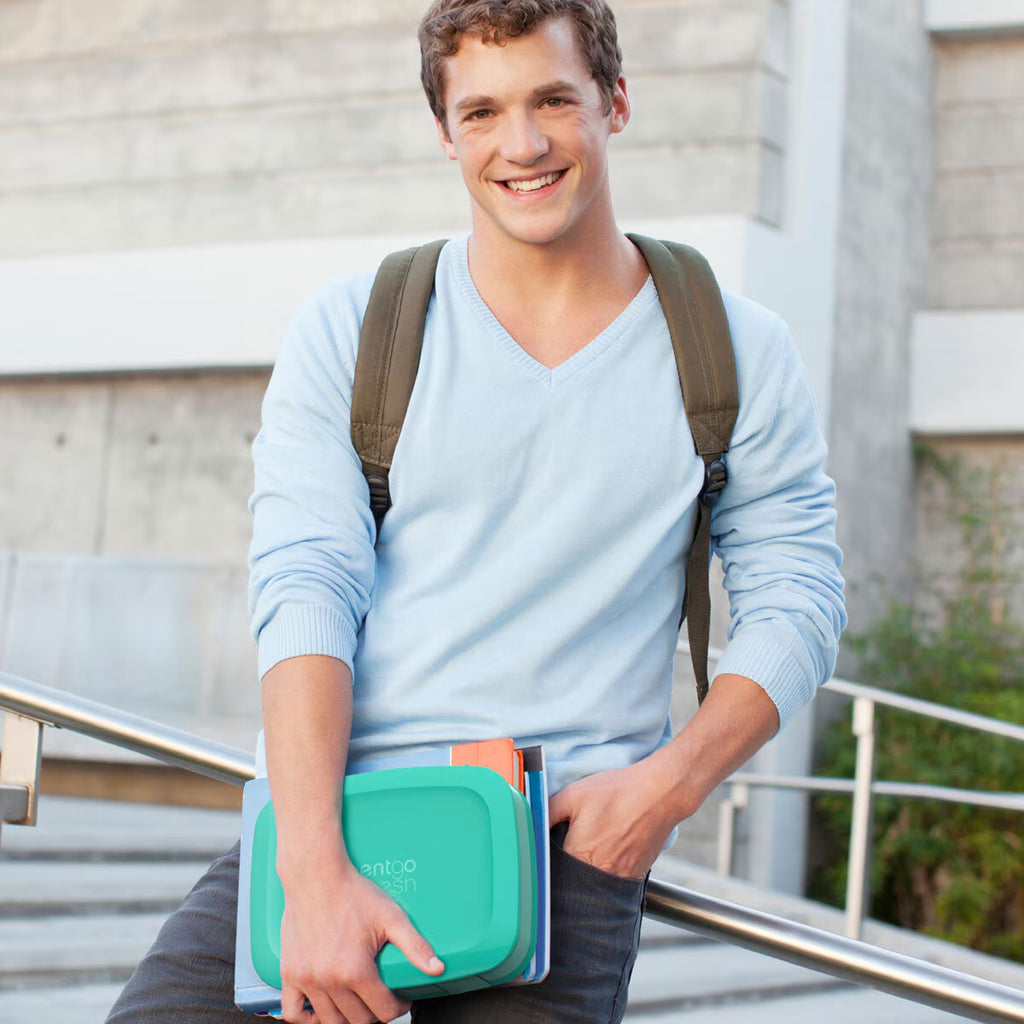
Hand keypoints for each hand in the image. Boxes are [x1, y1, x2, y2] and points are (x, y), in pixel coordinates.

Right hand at [278, 852, 443, 1023]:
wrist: (316, 876)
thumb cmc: (353, 893)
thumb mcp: (391, 916)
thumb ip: (415, 946)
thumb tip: (438, 968)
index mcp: (356, 970)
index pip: (383, 1011)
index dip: (398, 1007)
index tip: (401, 998)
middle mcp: (329, 981)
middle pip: (358, 1021)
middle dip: (375, 1013)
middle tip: (381, 998)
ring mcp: (306, 980)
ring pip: (330, 1022)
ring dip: (348, 1017)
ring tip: (358, 1003)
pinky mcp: (289, 973)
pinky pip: (292, 1013)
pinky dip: (308, 1019)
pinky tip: (322, 1010)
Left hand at [548, 757, 680, 879]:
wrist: (659, 794)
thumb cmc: (616, 792)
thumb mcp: (572, 795)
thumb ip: (546, 813)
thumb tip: (531, 826)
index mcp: (578, 855)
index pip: (551, 873)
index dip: (545, 865)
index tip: (543, 858)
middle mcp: (598, 874)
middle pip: (571, 882)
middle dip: (564, 872)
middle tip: (566, 852)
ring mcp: (619, 879)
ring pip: (592, 885)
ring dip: (585, 874)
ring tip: (589, 851)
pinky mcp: (635, 877)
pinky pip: (612, 883)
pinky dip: (605, 873)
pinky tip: (607, 852)